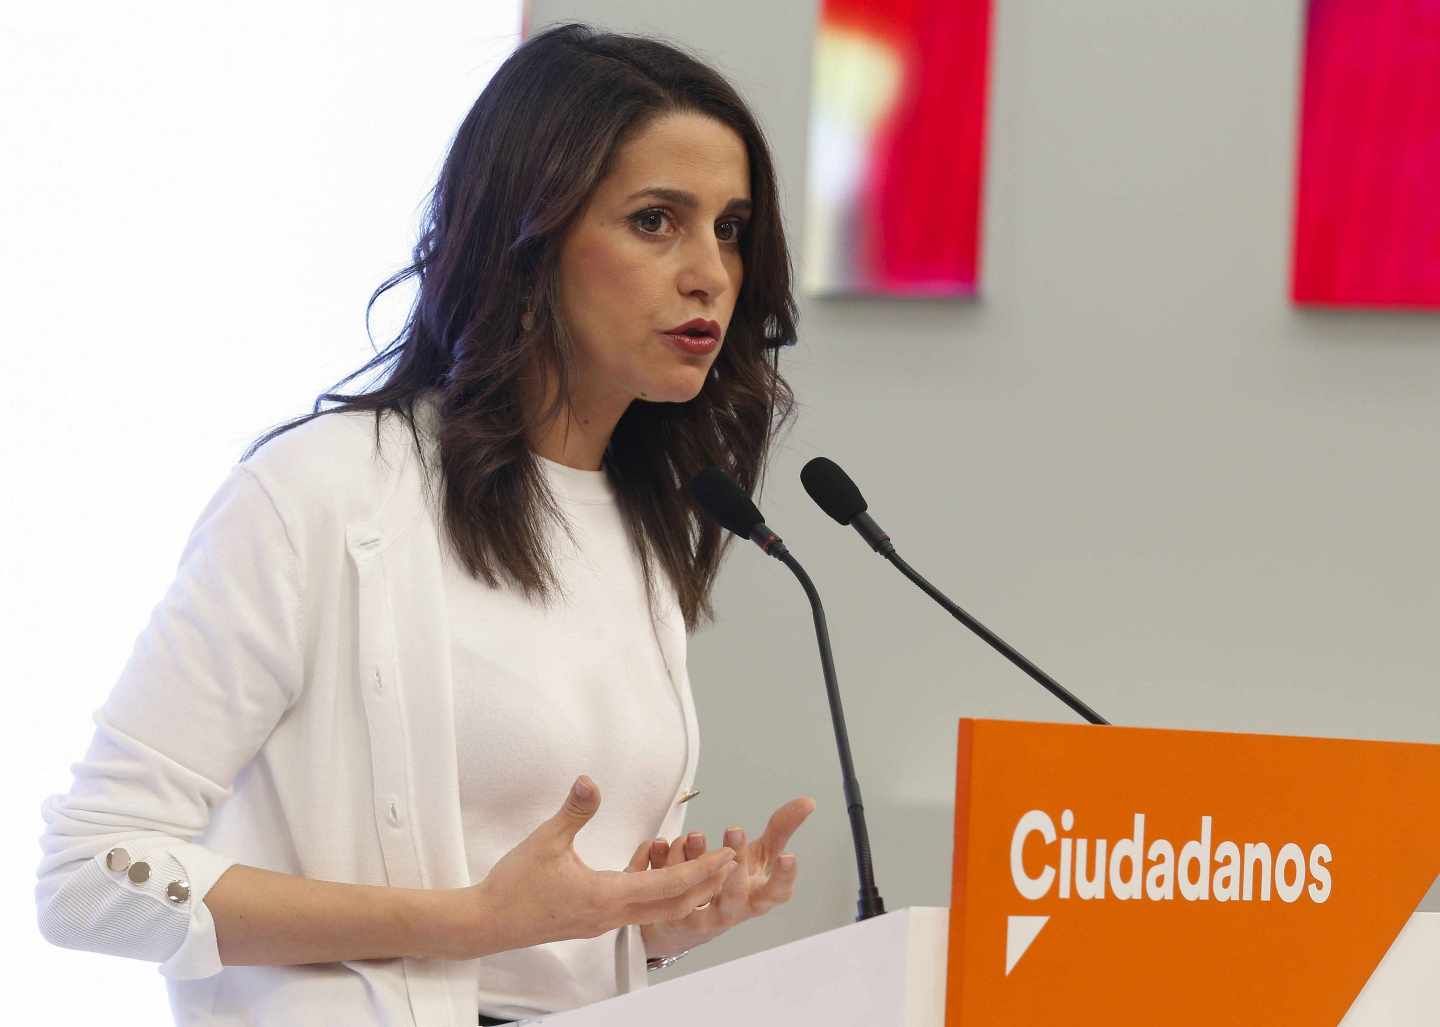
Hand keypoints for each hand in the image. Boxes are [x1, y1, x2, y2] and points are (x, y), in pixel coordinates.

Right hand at [443, 776, 736, 959]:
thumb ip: (574, 810)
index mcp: (607, 897)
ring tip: (700, 863)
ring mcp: (601, 922)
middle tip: (729, 862)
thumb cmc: (514, 885)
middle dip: (703, 884)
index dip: (702, 871)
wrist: (486, 923)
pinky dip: (650, 889)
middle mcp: (611, 916)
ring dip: (679, 888)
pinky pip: (633, 907)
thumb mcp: (546, 841)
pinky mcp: (590, 921)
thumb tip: (589, 780)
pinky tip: (649, 862)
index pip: (668, 887)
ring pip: (654, 909)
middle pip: (671, 905)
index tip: (727, 856)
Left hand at [628, 796, 815, 957]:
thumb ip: (781, 830)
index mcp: (755, 898)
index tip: (788, 855)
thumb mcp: (759, 857)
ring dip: (693, 861)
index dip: (784, 878)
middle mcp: (730, 910)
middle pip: (735, 898)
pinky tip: (659, 843)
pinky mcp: (668, 914)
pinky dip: (659, 863)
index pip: (777, 894)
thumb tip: (808, 801)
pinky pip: (660, 890)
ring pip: (695, 895)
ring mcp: (699, 916)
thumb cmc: (730, 886)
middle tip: (735, 836)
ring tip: (694, 836)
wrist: (686, 925)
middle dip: (735, 868)